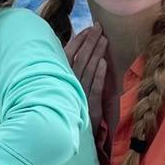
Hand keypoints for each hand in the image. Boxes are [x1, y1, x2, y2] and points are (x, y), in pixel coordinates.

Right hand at [63, 26, 113, 141]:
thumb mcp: (64, 90)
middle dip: (89, 42)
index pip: (68, 56)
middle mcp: (68, 84)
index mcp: (61, 79)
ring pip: (88, 70)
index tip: (87, 30)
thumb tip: (74, 54)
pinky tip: (103, 63)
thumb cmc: (66, 110)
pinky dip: (98, 75)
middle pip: (80, 59)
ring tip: (104, 39)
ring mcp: (78, 95)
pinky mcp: (89, 106)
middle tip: (99, 28)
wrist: (65, 136)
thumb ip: (67, 73)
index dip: (78, 42)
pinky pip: (94, 88)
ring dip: (96, 54)